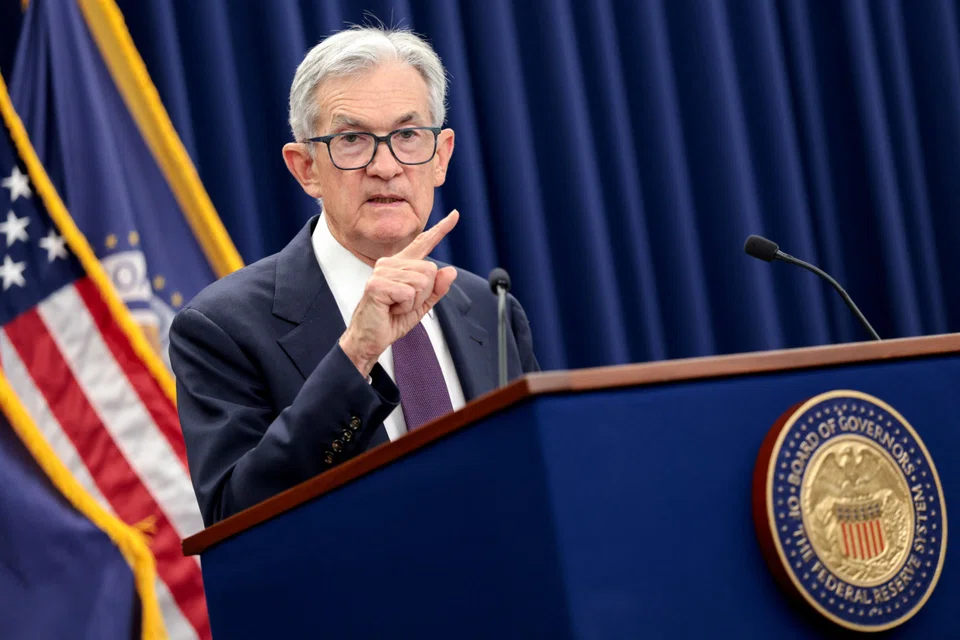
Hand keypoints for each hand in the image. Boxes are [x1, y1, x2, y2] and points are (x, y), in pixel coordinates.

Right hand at [339, 210, 459, 376]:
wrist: (369, 339)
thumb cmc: (390, 320)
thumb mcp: (420, 306)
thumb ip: (436, 289)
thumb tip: (450, 271)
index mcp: (402, 266)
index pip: (423, 243)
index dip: (441, 229)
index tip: (455, 215)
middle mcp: (390, 263)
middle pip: (430, 271)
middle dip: (423, 295)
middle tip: (402, 305)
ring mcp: (382, 271)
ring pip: (421, 282)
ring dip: (413, 302)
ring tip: (395, 306)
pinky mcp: (377, 283)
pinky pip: (409, 293)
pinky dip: (404, 307)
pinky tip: (389, 308)